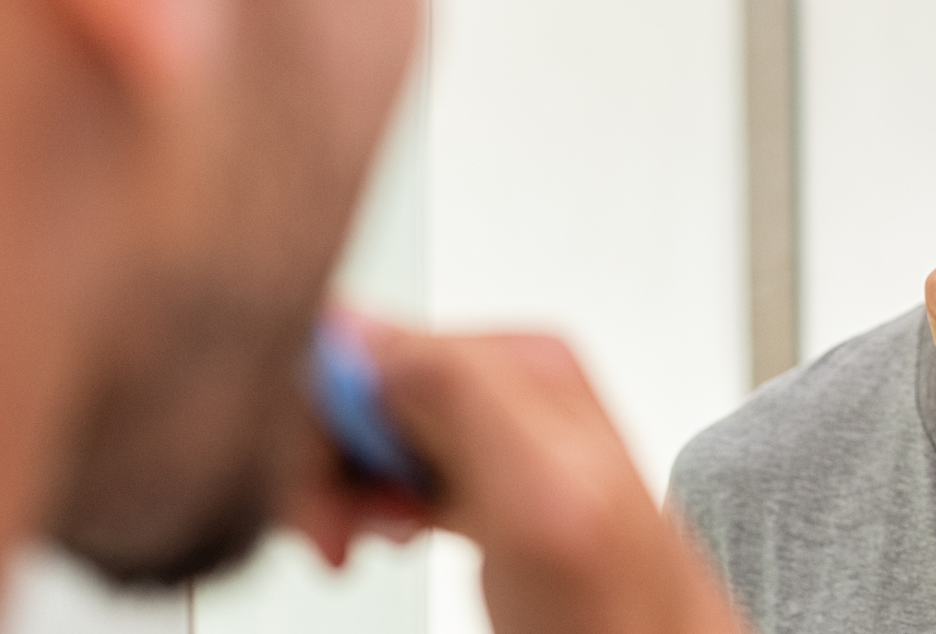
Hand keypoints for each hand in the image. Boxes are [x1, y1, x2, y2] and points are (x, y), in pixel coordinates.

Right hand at [288, 325, 744, 633]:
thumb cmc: (621, 607)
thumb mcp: (540, 489)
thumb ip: (460, 394)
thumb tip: (361, 329)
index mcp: (519, 361)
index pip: (364, 343)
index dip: (318, 421)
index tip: (315, 494)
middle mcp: (507, 386)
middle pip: (358, 388)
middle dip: (325, 461)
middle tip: (335, 535)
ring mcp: (493, 435)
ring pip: (363, 432)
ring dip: (339, 490)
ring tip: (358, 542)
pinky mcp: (482, 481)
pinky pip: (388, 467)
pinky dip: (366, 506)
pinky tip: (387, 537)